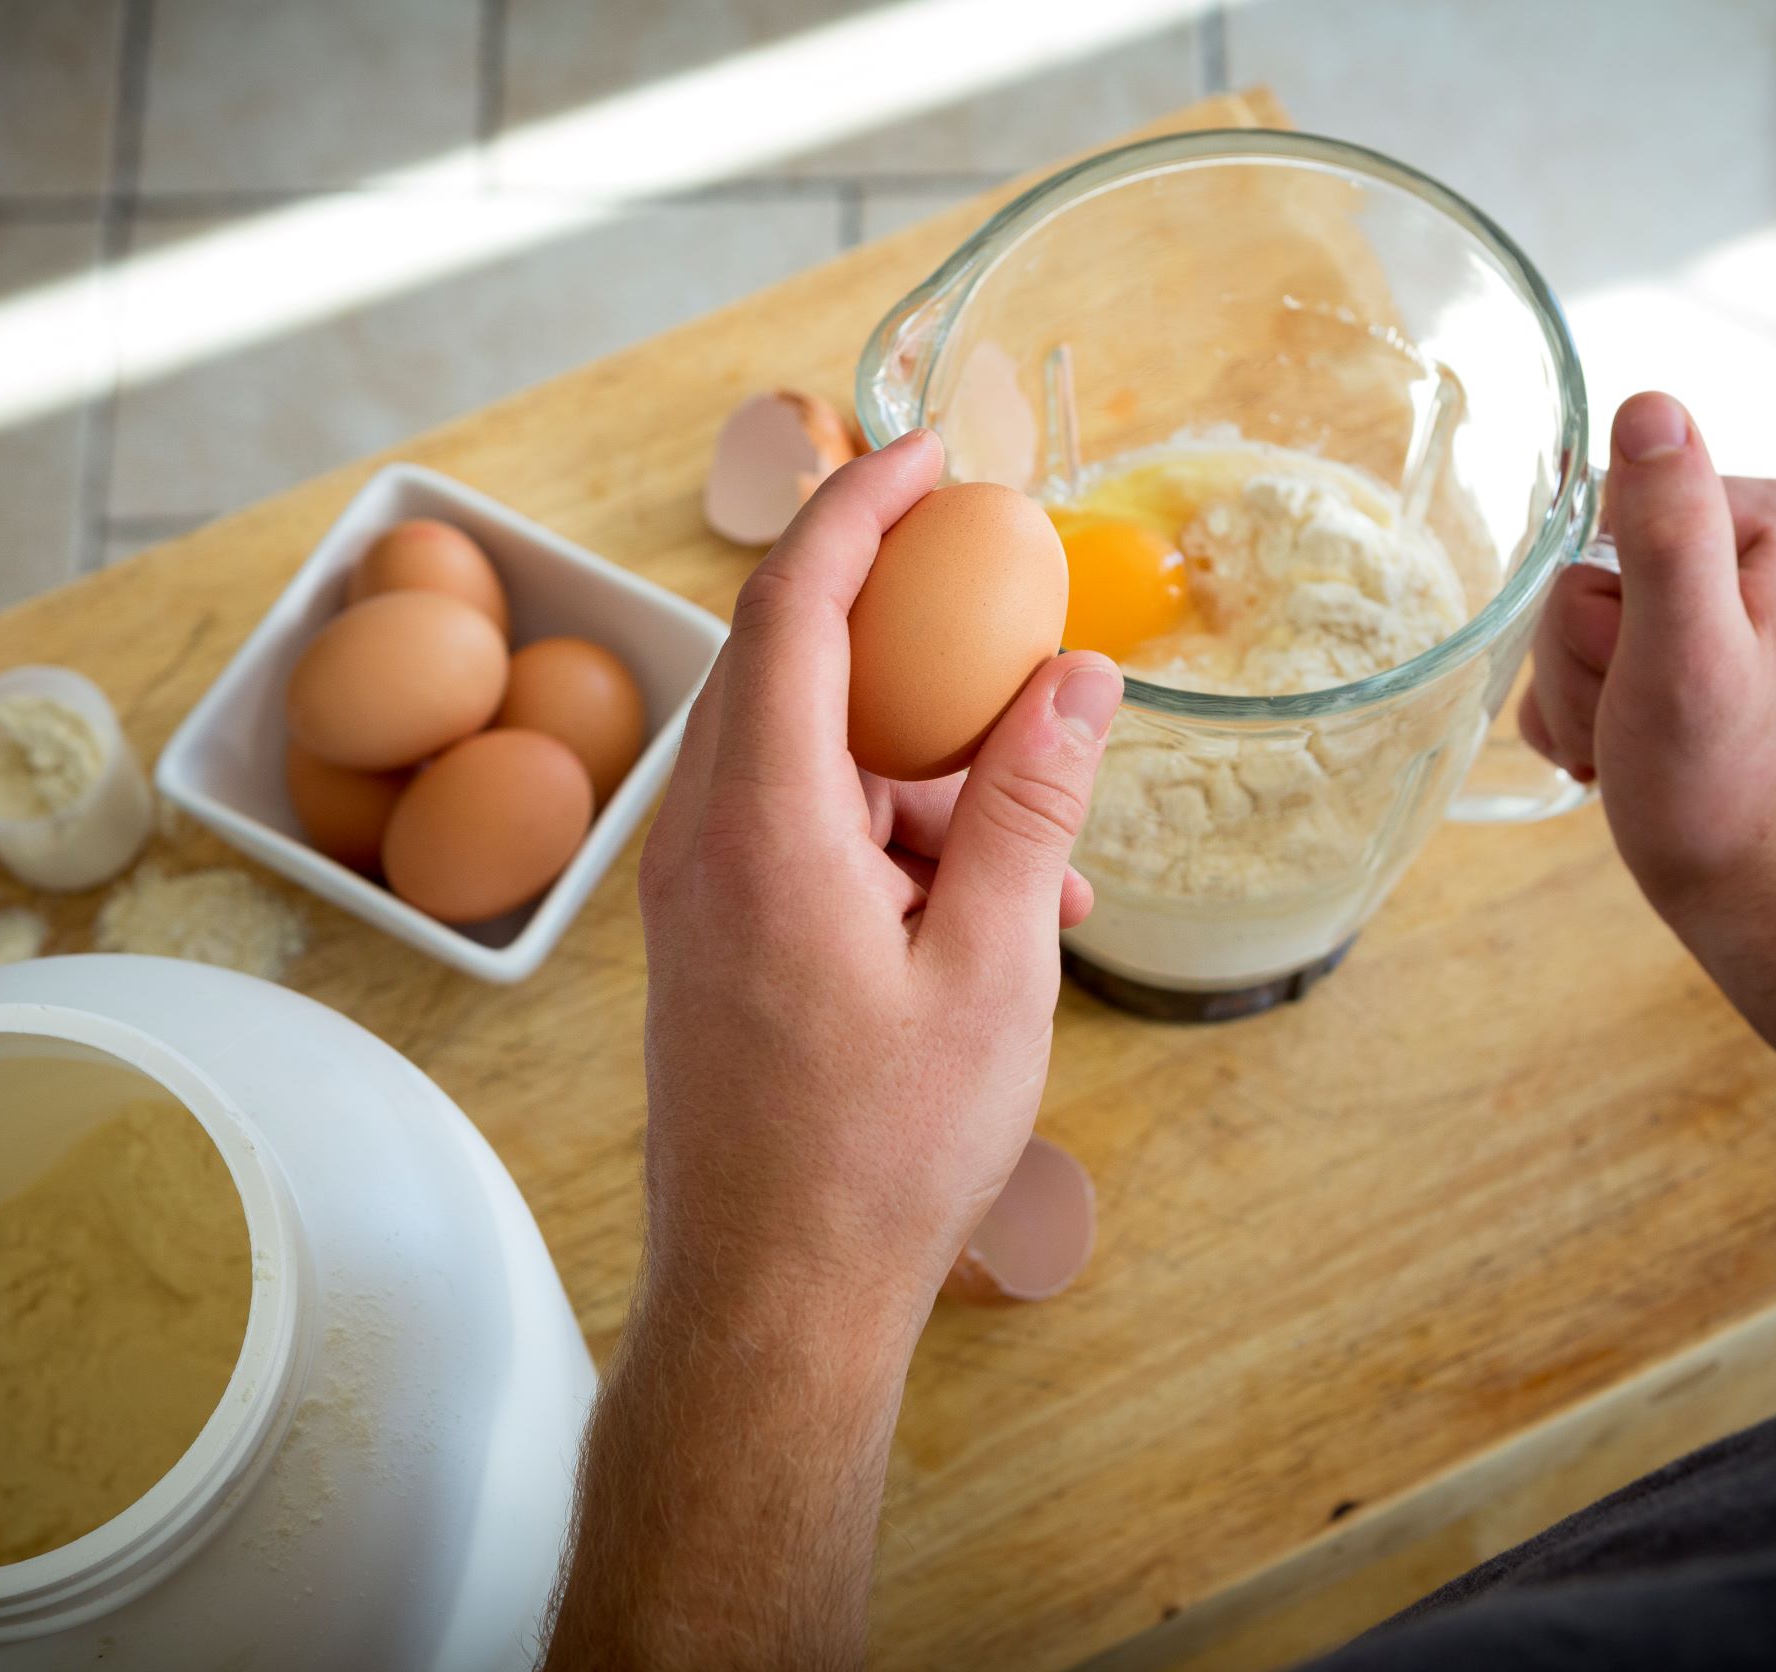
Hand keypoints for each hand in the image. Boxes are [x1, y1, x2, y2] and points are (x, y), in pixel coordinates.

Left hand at [542, 430, 1119, 1669]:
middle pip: (795, 667)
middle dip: (908, 628)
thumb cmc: (879, 1155)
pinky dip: (897, 844)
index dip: (858, 505)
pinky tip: (999, 916)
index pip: (792, 604)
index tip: (931, 448)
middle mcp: (704, 842)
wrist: (770, 1303)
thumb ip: (1031, 807)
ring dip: (926, 774)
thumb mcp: (993, 969)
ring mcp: (698, 898)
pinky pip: (805, 842)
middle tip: (1010, 611)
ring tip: (1047, 859)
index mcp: (763, 824)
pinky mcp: (714, 946)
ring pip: (813, 765)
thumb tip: (1078, 676)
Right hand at [1522, 393, 1775, 1132]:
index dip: (1591, 606)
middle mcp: (1753, 554)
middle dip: (1583, 662)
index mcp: (1767, 522)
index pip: (1603, 514)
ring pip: (1571, 629)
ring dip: (1580, 701)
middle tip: (1635, 724)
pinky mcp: (1692, 666)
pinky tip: (1629, 761)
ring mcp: (1720, 613)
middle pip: (1583, 574)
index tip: (1635, 670)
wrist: (1775, 911)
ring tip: (1636, 751)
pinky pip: (1585, 672)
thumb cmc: (1736, 799)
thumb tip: (1648, 405)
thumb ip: (1665, 529)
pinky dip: (1587, 724)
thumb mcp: (1686, 653)